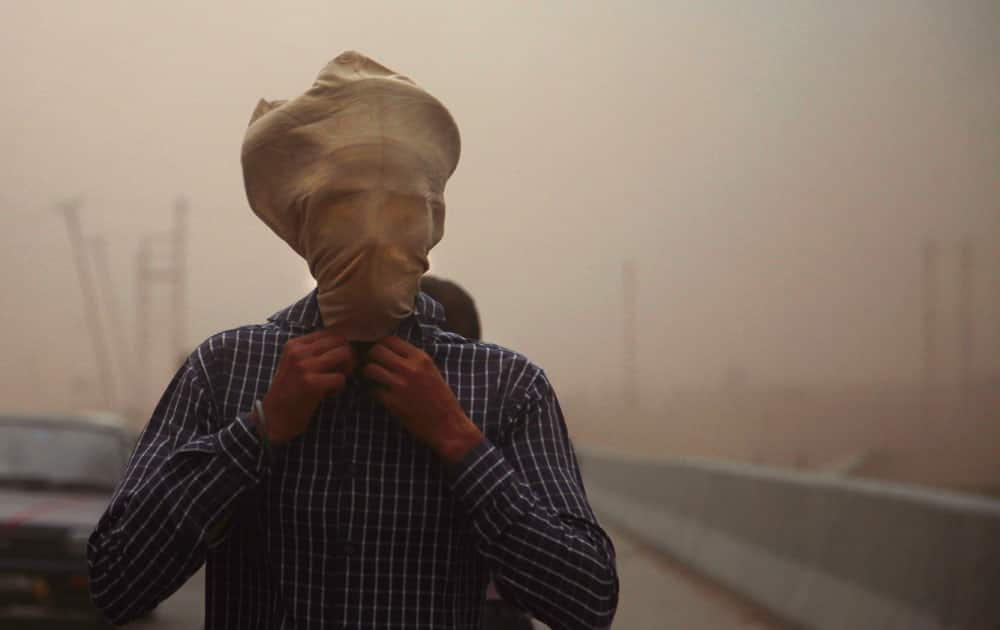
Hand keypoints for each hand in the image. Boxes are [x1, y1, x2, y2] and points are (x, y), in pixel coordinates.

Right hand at [260, 329, 354, 443]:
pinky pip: (341, 378)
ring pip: (344, 355)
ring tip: (336, 381)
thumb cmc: (289, 391)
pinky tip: (330, 394)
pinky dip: (340, 388)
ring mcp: (304, 367)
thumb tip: (344, 344)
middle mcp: (299, 352)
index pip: (330, 333)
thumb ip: (313, 352)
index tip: (337, 362)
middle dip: (348, 356)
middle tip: (342, 372)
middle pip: (340, 341)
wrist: (272, 417)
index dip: (340, 347)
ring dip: (347, 370)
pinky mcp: (311, 384)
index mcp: (295, 344)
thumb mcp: (294, 364)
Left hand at [363, 336, 482, 464]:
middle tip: (371, 366)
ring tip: (370, 380)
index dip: (379, 345)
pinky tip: (376, 394)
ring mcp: (400, 385)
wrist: (447, 425)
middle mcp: (410, 368)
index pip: (389, 340)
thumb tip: (389, 351)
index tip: (378, 354)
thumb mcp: (431, 370)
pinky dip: (370, 391)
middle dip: (369, 358)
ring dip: (366, 374)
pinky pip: (371, 390)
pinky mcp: (393, 403)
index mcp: (420, 358)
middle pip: (376, 351)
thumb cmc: (440, 398)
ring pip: (370, 369)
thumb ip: (412, 359)